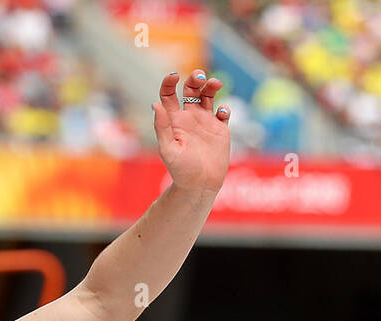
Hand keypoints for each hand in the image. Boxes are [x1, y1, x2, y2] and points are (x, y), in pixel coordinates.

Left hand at [153, 70, 230, 193]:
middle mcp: (189, 118)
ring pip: (208, 96)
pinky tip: (222, 113)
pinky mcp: (219, 130)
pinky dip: (224, 108)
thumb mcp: (168, 149)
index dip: (169, 82)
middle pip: (191, 89)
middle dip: (195, 78)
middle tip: (200, 76)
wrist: (199, 186)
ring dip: (211, 86)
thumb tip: (155, 104)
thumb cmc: (181, 171)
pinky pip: (223, 112)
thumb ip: (162, 127)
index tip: (174, 75)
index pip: (169, 94)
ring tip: (215, 84)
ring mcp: (205, 123)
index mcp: (174, 120)